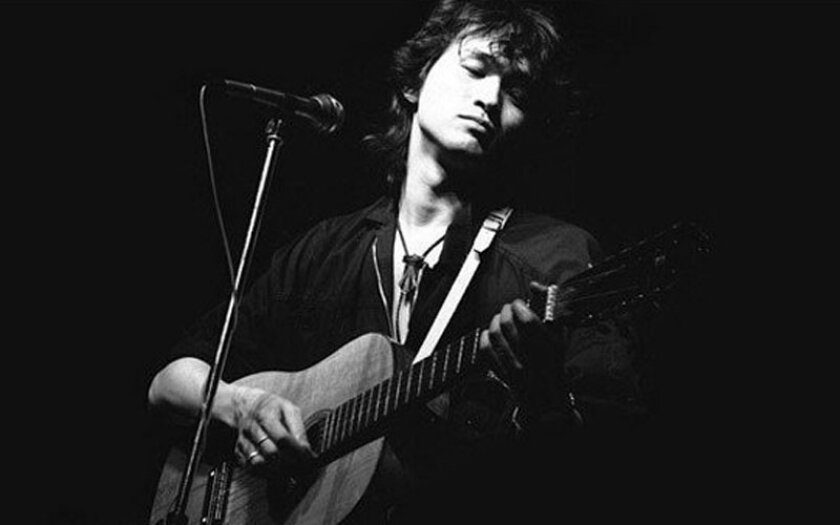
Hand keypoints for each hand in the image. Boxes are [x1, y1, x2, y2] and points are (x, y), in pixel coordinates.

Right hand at [229, 386, 314, 467]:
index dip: (297, 452)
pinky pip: (250, 468)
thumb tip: (307, 450)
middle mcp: (252, 429)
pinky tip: (275, 470)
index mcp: (266, 415)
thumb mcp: (289, 410)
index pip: (283, 439)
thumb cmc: (272, 409)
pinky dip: (265, 473)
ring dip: (277, 471)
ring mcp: (243, 441)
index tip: (309, 460)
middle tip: (302, 468)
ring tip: (290, 471)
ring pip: (259, 463)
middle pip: (271, 453)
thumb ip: (298, 429)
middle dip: (289, 464)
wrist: (248, 407)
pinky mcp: (238, 452)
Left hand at [479, 293, 565, 409]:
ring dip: (495, 321)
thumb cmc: (553, 359)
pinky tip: (491, 334)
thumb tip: (535, 285)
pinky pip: (486, 350)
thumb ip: (549, 305)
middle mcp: (530, 356)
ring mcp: (514, 365)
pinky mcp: (501, 372)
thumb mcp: (559, 332)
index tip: (519, 304)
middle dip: (506, 311)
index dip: (519, 305)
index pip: (526, 318)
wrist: (546, 394)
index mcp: (547, 345)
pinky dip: (485, 337)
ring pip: (495, 334)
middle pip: (507, 323)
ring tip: (501, 319)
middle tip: (509, 310)